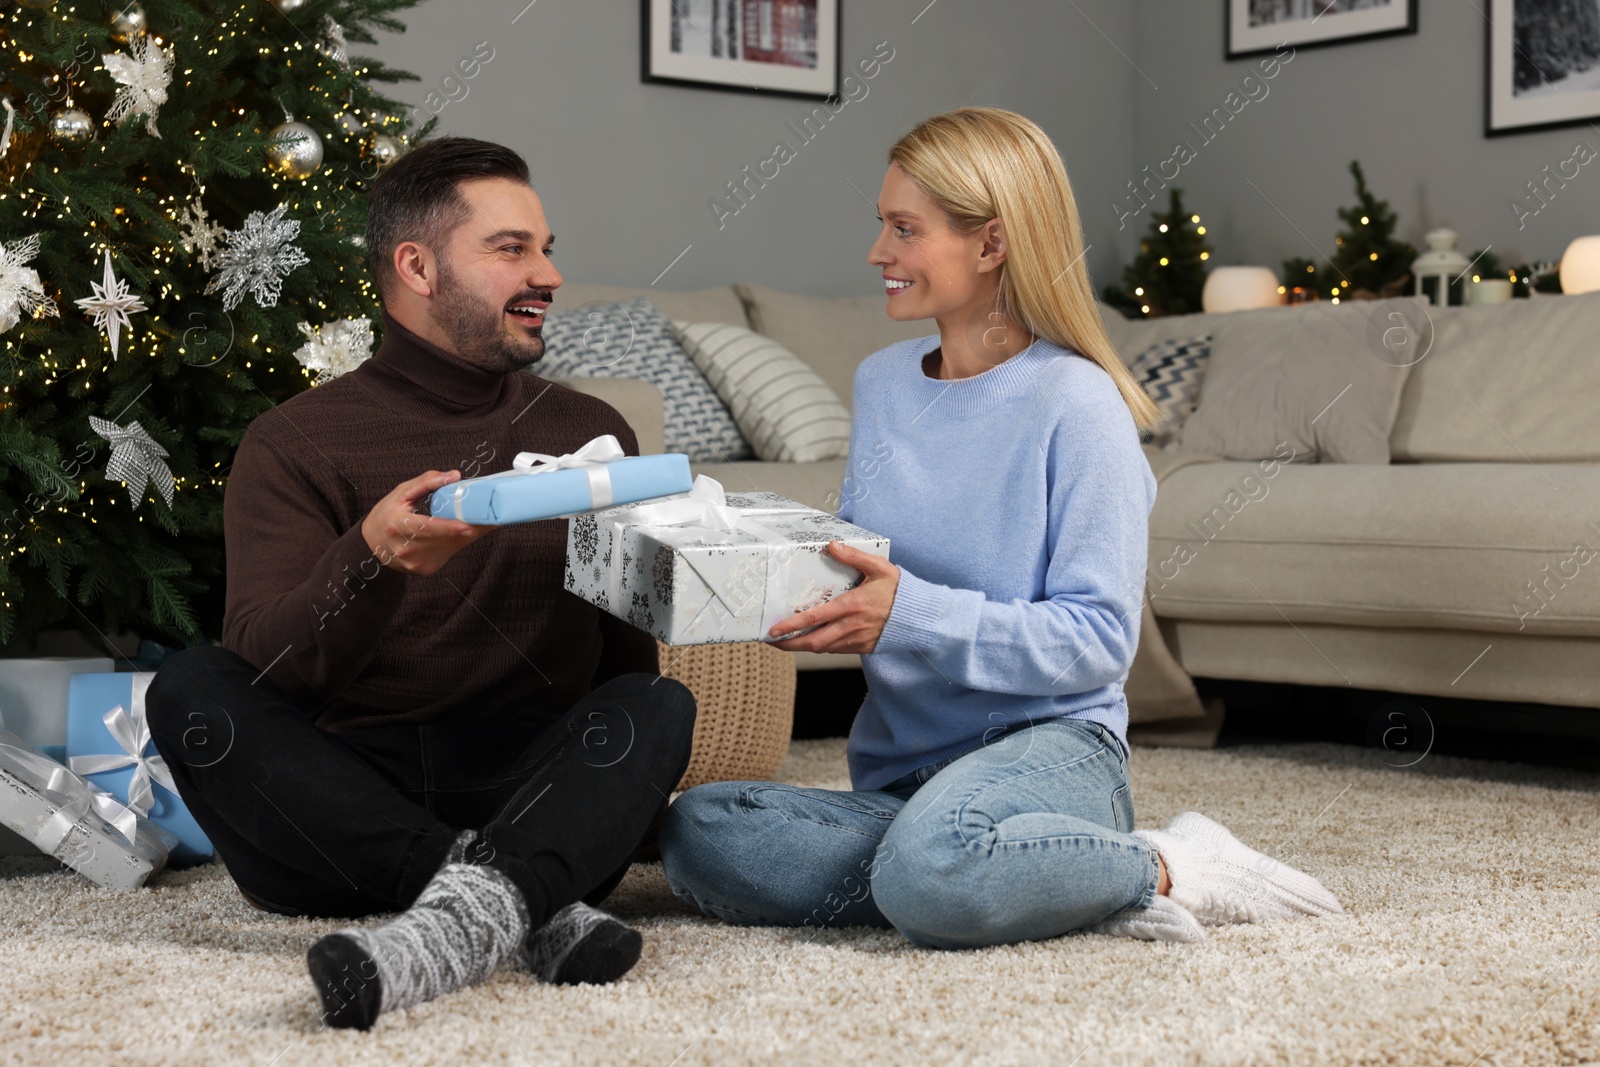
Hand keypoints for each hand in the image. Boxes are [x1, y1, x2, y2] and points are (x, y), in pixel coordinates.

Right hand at [360, 470, 494, 575]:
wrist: (372, 544)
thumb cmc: (388, 515)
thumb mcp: (401, 492)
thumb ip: (427, 482)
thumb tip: (454, 476)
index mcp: (397, 525)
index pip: (427, 528)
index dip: (449, 527)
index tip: (470, 524)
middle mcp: (406, 548)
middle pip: (446, 539)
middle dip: (471, 527)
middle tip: (491, 515)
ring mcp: (416, 562)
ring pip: (452, 547)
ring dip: (470, 534)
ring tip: (483, 519)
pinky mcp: (425, 569)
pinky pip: (449, 553)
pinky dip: (460, 541)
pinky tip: (464, 530)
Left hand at [768, 542, 898, 654]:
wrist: (920, 617)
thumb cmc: (899, 591)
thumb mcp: (879, 568)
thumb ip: (854, 556)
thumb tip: (832, 544)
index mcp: (852, 606)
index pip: (814, 619)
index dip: (791, 626)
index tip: (774, 629)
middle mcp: (851, 627)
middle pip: (813, 642)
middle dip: (789, 644)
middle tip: (772, 641)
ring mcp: (856, 640)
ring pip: (823, 648)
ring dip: (802, 647)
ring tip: (786, 641)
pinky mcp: (862, 648)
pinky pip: (836, 650)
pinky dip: (821, 647)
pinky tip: (812, 640)